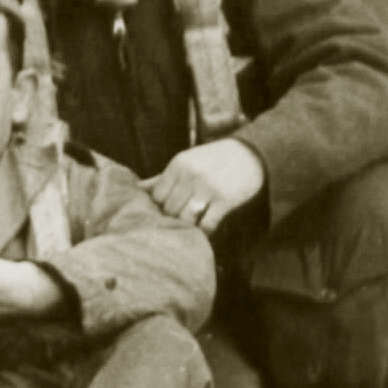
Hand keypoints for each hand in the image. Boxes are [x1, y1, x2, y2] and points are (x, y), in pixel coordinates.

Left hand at [148, 137, 267, 234]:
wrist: (249, 154)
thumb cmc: (212, 159)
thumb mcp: (186, 162)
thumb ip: (162, 177)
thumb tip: (137, 188)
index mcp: (177, 165)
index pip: (156, 196)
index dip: (158, 209)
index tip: (164, 214)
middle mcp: (190, 176)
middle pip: (169, 210)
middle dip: (172, 220)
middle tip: (176, 227)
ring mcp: (208, 188)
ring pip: (185, 219)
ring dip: (187, 227)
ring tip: (188, 232)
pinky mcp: (226, 201)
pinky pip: (208, 225)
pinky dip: (204, 233)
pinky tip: (204, 233)